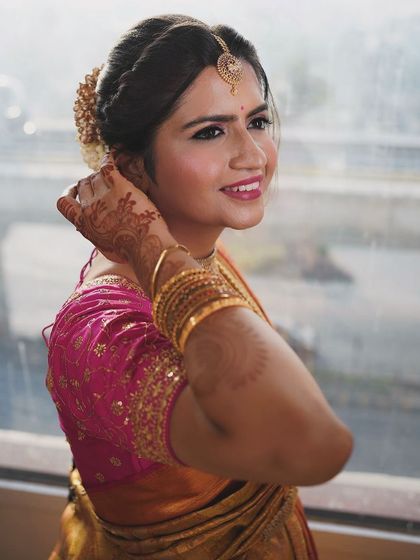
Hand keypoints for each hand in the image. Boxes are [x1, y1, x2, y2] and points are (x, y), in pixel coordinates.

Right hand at [57, 152, 172, 268]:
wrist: (145, 247)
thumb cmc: (130, 253)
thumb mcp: (106, 250)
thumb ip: (97, 237)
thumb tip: (92, 233)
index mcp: (83, 224)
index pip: (63, 203)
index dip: (69, 193)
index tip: (75, 190)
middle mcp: (89, 207)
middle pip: (83, 185)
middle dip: (91, 182)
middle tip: (105, 183)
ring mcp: (103, 195)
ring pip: (95, 176)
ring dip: (102, 174)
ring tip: (113, 173)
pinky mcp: (119, 186)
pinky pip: (108, 166)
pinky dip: (109, 159)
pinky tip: (114, 157)